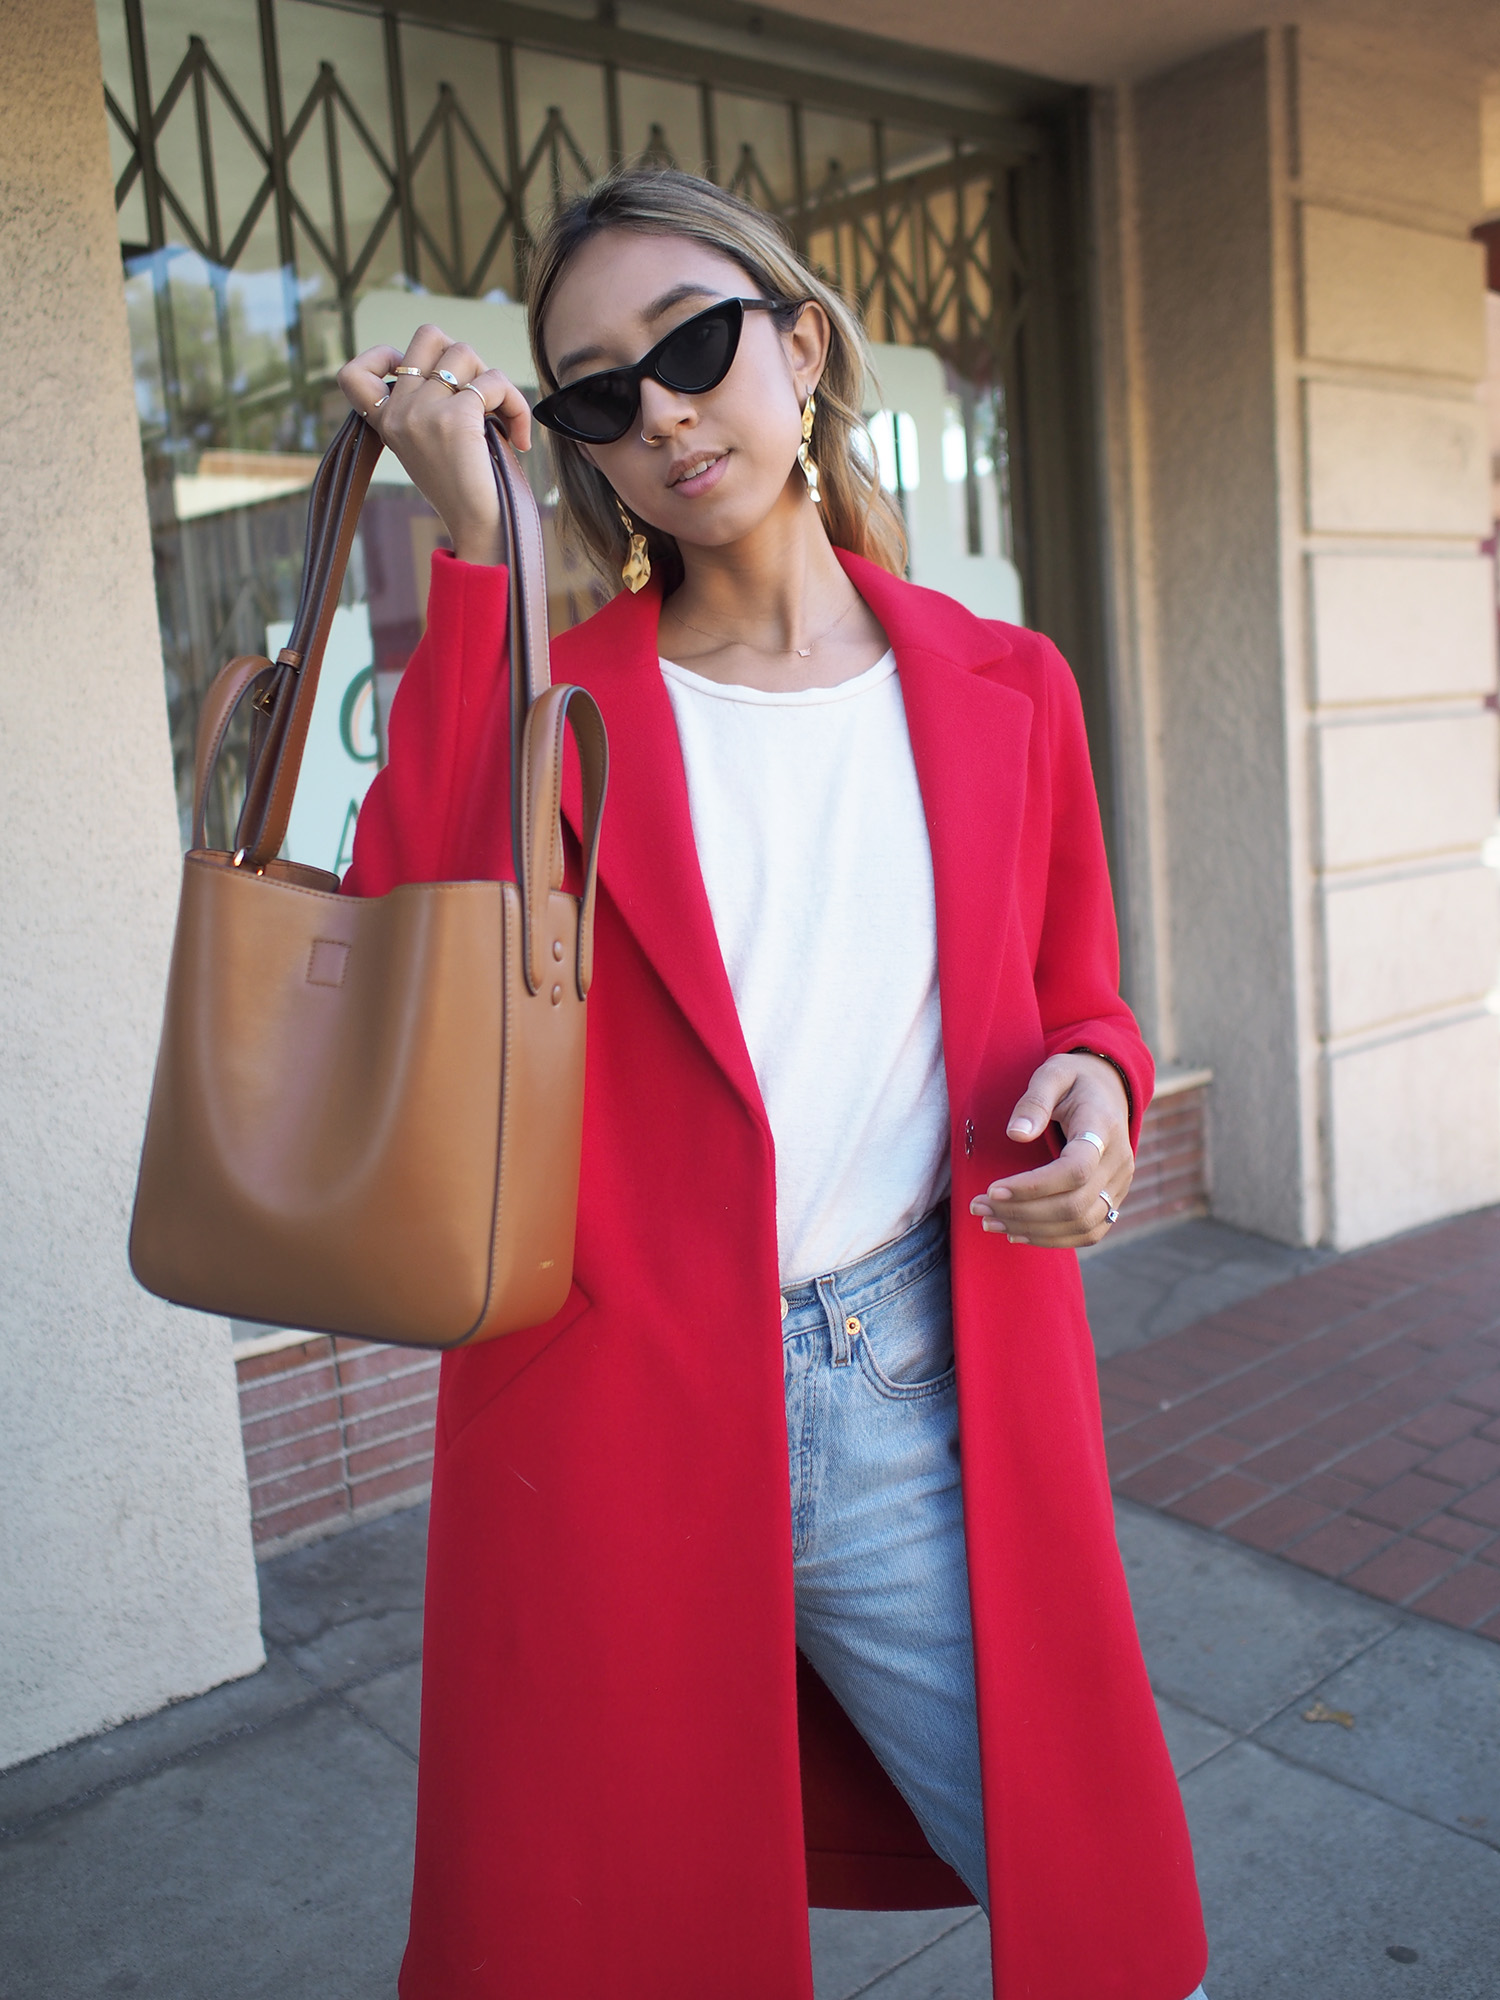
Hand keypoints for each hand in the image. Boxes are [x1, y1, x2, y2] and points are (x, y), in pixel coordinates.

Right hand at [337, 324, 533, 564]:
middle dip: (463, 357)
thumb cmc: (464, 490)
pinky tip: (520, 438)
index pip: (352, 374)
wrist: (478, 528)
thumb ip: (426, 405)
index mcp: (386, 422)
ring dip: (493, 378)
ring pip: (464, 352)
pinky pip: (493, 382)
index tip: (421, 377)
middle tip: (477, 396)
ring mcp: (422, 413)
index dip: (384, 356)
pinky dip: (515, 404)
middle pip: (428, 335)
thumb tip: (452, 356)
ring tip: (502, 417)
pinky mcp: (454, 418)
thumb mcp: (430, 443)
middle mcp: (398, 413)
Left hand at [969, 1053, 1133, 1248]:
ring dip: (1032, 1229)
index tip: (993, 1189)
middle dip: (1022, 1211)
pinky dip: (1053, 1239)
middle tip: (978, 1207)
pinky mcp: (1114, 1198)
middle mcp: (1118, 1161)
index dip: (1034, 1186)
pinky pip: (1089, 1231)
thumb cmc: (1074, 1079)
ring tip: (989, 1221)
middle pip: (1075, 1205)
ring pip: (1081, 1225)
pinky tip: (1017, 1232)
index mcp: (1103, 1128)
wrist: (1108, 1089)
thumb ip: (1035, 1100)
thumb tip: (1015, 1134)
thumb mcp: (1053, 1073)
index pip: (1075, 1170)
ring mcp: (1120, 1184)